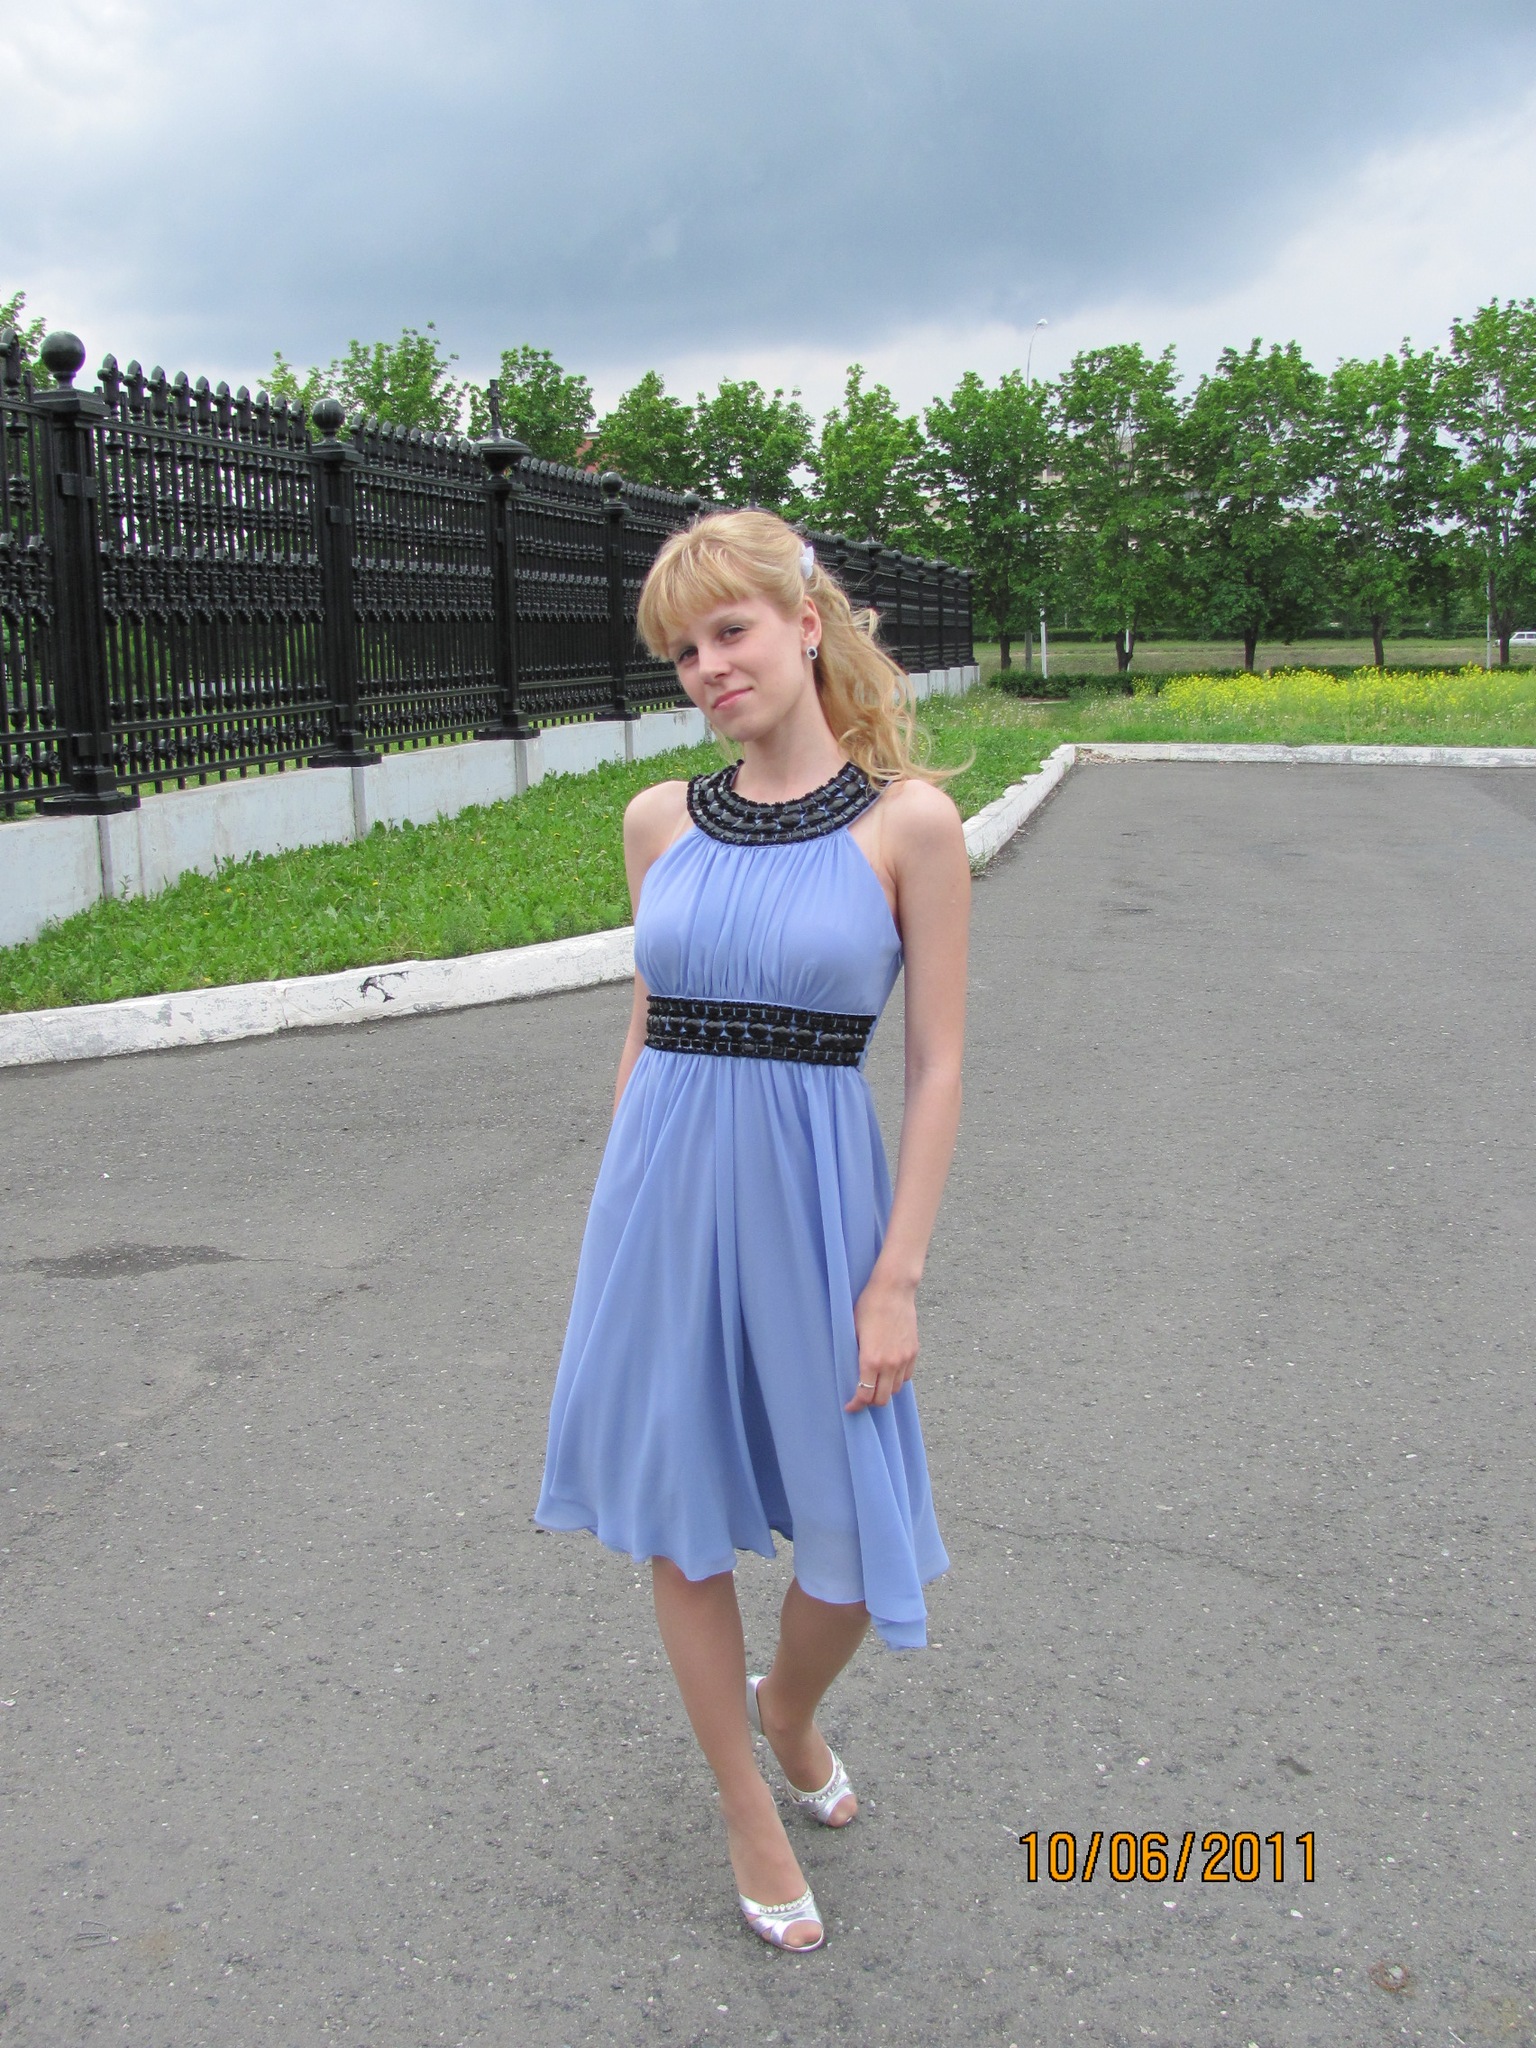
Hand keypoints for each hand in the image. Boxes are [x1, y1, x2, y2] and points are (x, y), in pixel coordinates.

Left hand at [846, 1272, 918, 1410]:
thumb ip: (854, 1356)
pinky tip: (888, 1372)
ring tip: (875, 1385)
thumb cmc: (868, 1306)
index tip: (850, 1406)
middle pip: (882, 1398)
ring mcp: (904, 1358)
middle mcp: (890, 1363)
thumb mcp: (852, 1332)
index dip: (856, 1405)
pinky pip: (907, 1376)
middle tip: (861, 1398)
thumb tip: (850, 1374)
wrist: (893, 1290)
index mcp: (871, 1359)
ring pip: (896, 1389)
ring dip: (884, 1391)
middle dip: (870, 1402)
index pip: (864, 1395)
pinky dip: (897, 1379)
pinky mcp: (914, 1351)